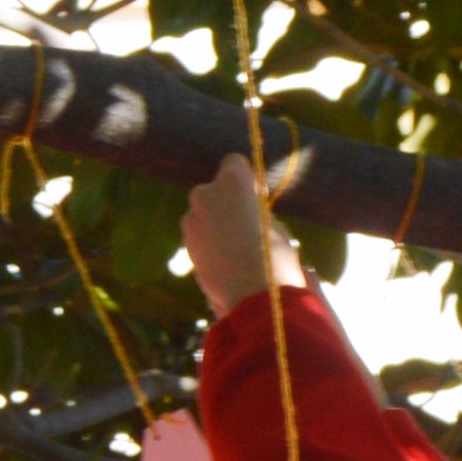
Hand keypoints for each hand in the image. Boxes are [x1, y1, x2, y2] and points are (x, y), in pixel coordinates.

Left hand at [184, 159, 283, 312]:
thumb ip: (256, 212)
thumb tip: (249, 215)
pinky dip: (210, 244)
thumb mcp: (276, 226)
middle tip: (248, 227)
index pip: (234, 162)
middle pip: (214, 190)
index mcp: (231, 181)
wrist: (252, 298)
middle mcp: (204, 194)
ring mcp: (191, 221)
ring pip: (204, 215)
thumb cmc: (275, 256)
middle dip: (227, 204)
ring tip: (238, 251)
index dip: (247, 180)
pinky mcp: (185, 246)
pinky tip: (227, 264)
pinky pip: (200, 237)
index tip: (257, 198)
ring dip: (217, 225)